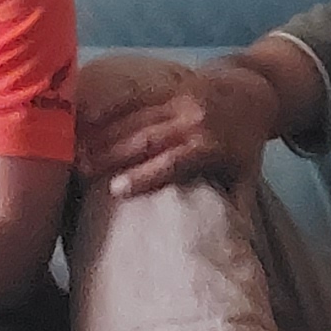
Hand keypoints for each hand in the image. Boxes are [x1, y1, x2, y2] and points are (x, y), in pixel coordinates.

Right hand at [77, 57, 269, 197]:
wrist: (255, 91)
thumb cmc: (245, 143)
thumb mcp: (248, 175)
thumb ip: (238, 206)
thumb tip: (233, 243)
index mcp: (211, 145)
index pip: (174, 162)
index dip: (145, 175)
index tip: (115, 190)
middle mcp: (193, 119)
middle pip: (148, 138)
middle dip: (112, 154)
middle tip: (81, 172)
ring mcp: (179, 100)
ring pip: (137, 117)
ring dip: (105, 133)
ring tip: (75, 151)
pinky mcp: (168, 87)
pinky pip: (136, 96)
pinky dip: (111, 106)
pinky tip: (85, 116)